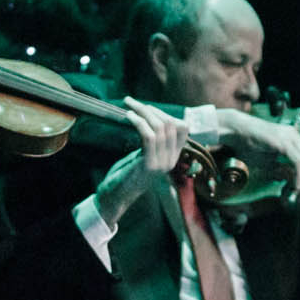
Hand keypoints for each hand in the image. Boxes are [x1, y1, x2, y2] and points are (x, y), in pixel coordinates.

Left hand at [93, 99, 189, 225]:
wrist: (116, 196)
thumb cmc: (126, 174)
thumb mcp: (144, 154)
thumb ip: (152, 141)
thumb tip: (150, 116)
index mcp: (173, 156)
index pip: (183, 128)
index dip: (166, 114)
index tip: (148, 109)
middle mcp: (171, 160)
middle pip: (172, 124)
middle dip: (152, 109)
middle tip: (133, 103)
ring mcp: (162, 163)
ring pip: (160, 128)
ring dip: (143, 112)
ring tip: (129, 106)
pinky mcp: (149, 166)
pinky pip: (149, 137)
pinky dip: (139, 122)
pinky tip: (128, 116)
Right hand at [214, 108, 299, 200]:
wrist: (235, 131)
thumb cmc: (248, 145)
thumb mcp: (267, 161)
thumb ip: (280, 169)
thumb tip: (290, 180)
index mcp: (292, 138)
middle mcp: (294, 135)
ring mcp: (290, 137)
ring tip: (298, 192)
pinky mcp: (283, 142)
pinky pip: (298, 162)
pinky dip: (299, 176)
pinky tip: (294, 185)